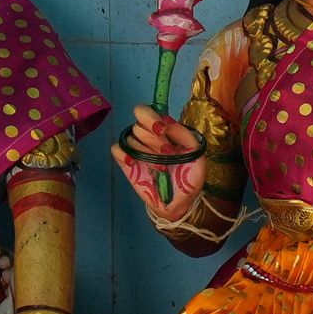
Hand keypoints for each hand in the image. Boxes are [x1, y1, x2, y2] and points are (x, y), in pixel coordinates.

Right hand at [115, 107, 209, 224]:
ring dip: (146, 152)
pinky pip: (117, 149)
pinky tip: (134, 163)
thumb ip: (184, 135)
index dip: (152, 117)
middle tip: (166, 154)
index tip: (161, 130)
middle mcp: (148, 136)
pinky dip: (124, 154)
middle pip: (138, 124)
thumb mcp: (195, 155)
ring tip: (160, 167)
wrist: (178, 202)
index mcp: (164, 130)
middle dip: (153, 139)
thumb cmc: (188, 178)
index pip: (149, 111)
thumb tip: (166, 121)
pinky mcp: (126, 162)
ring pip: (131, 138)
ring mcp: (136, 148)